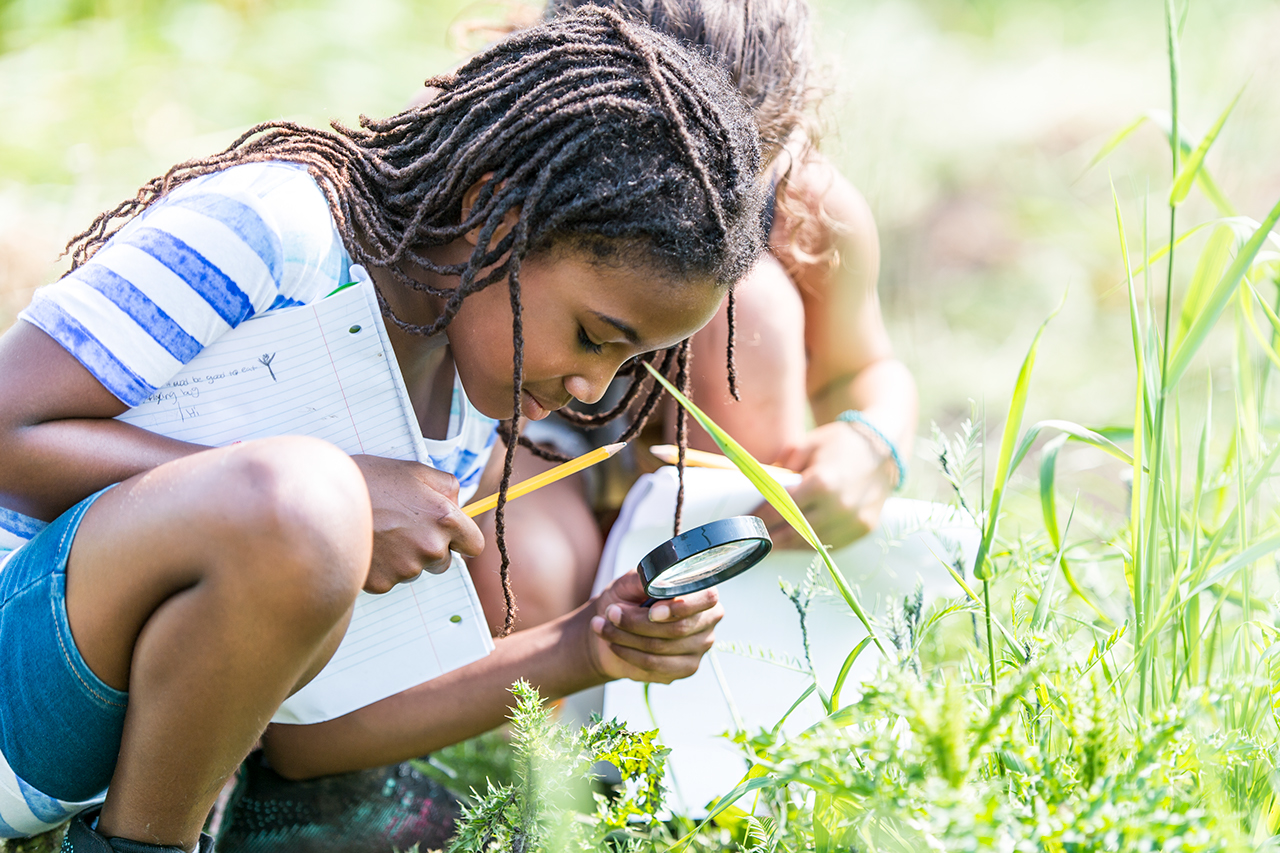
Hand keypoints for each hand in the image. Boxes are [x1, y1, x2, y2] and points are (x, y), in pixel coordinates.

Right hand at [351, 455, 484, 593]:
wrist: (323, 501)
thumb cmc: (368, 480)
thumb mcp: (413, 470)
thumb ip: (446, 485)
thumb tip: (458, 502)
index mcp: (444, 519)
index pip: (475, 545)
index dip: (462, 539)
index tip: (452, 536)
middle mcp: (431, 548)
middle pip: (444, 561)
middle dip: (430, 547)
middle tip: (403, 527)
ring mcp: (406, 568)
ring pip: (415, 569)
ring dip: (404, 556)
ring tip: (380, 532)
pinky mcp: (382, 583)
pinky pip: (390, 579)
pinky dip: (381, 566)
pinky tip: (367, 545)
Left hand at [584, 571, 722, 683]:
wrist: (612, 628)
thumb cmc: (626, 599)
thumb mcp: (630, 582)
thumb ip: (645, 578)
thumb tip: (656, 581)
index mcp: (702, 594)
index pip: (706, 600)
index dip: (679, 608)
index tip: (651, 612)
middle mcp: (706, 623)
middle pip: (679, 628)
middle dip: (637, 622)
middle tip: (610, 613)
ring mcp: (698, 649)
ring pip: (662, 648)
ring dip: (626, 637)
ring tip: (602, 626)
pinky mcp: (684, 669)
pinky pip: (654, 665)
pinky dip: (628, 654)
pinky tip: (615, 644)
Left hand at [754, 421, 895, 549]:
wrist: (884, 450)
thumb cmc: (841, 443)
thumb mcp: (807, 445)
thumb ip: (783, 467)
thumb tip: (761, 487)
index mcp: (823, 482)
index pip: (781, 508)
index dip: (760, 518)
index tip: (744, 522)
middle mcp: (840, 506)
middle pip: (793, 531)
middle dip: (768, 536)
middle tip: (750, 538)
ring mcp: (854, 521)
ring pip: (810, 543)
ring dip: (786, 545)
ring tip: (767, 543)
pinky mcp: (864, 530)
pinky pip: (829, 544)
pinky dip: (808, 545)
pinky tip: (793, 542)